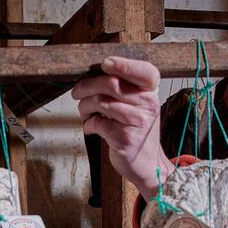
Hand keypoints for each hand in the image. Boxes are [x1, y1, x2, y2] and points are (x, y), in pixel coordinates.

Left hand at [71, 56, 173, 199]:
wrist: (147, 163)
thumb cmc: (136, 131)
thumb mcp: (138, 107)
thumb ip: (124, 90)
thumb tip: (93, 76)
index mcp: (151, 93)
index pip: (144, 72)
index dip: (124, 64)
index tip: (105, 64)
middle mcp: (147, 105)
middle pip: (112, 84)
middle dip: (87, 86)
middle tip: (77, 92)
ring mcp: (137, 122)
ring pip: (101, 103)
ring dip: (84, 106)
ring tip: (84, 112)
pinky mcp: (124, 138)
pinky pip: (97, 123)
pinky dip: (88, 124)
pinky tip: (90, 127)